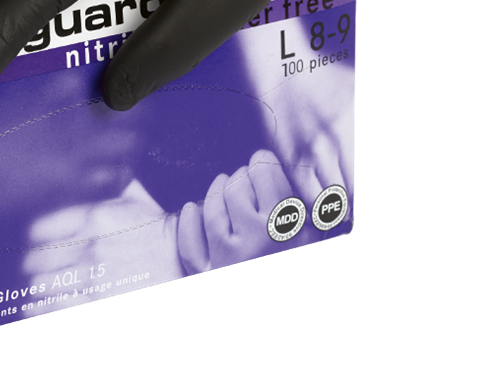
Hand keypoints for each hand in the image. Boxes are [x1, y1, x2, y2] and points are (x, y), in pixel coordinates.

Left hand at [21, 179, 182, 316]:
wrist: (188, 262)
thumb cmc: (161, 232)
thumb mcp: (138, 199)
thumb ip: (113, 184)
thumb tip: (101, 168)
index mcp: (95, 216)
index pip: (41, 229)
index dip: (36, 239)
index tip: (40, 244)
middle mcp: (90, 246)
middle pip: (36, 259)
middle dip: (36, 265)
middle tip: (40, 269)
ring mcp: (94, 277)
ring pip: (41, 285)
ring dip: (41, 287)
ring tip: (45, 287)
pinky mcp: (98, 301)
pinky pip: (56, 307)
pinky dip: (43, 308)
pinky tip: (38, 307)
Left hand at [177, 149, 321, 273]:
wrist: (262, 349)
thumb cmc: (301, 256)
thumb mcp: (321, 240)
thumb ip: (325, 217)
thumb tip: (327, 192)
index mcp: (289, 229)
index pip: (265, 172)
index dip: (264, 164)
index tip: (264, 164)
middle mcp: (253, 240)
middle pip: (237, 184)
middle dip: (243, 177)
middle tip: (250, 180)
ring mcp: (225, 259)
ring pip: (211, 203)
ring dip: (218, 191)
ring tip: (226, 187)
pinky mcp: (204, 275)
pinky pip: (188, 235)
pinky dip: (190, 219)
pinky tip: (196, 209)